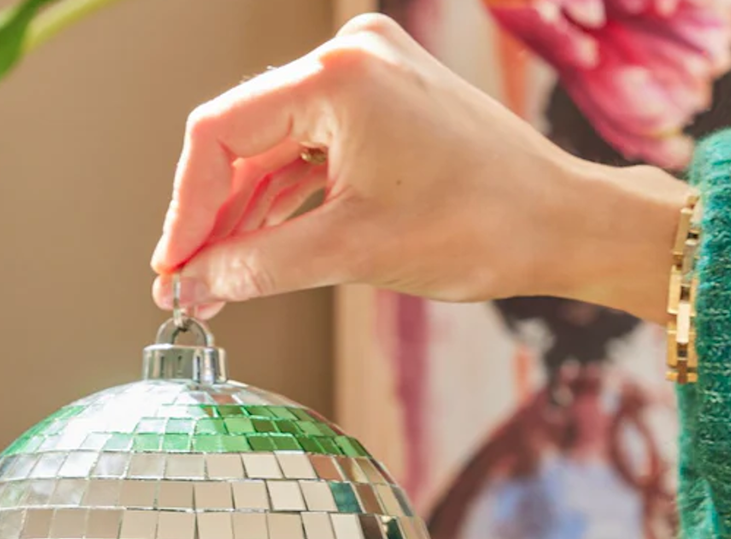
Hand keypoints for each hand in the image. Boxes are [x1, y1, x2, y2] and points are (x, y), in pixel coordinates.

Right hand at [151, 13, 689, 323]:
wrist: (560, 224)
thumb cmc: (479, 228)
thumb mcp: (351, 252)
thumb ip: (257, 267)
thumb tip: (191, 285)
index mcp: (338, 78)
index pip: (218, 134)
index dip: (184, 209)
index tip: (170, 268)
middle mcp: (347, 61)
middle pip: (239, 141)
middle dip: (209, 220)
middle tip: (186, 286)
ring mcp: (365, 81)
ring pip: (269, 153)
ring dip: (240, 218)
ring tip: (214, 283)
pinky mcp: (379, 110)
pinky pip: (305, 156)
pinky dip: (279, 205)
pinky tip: (254, 251)